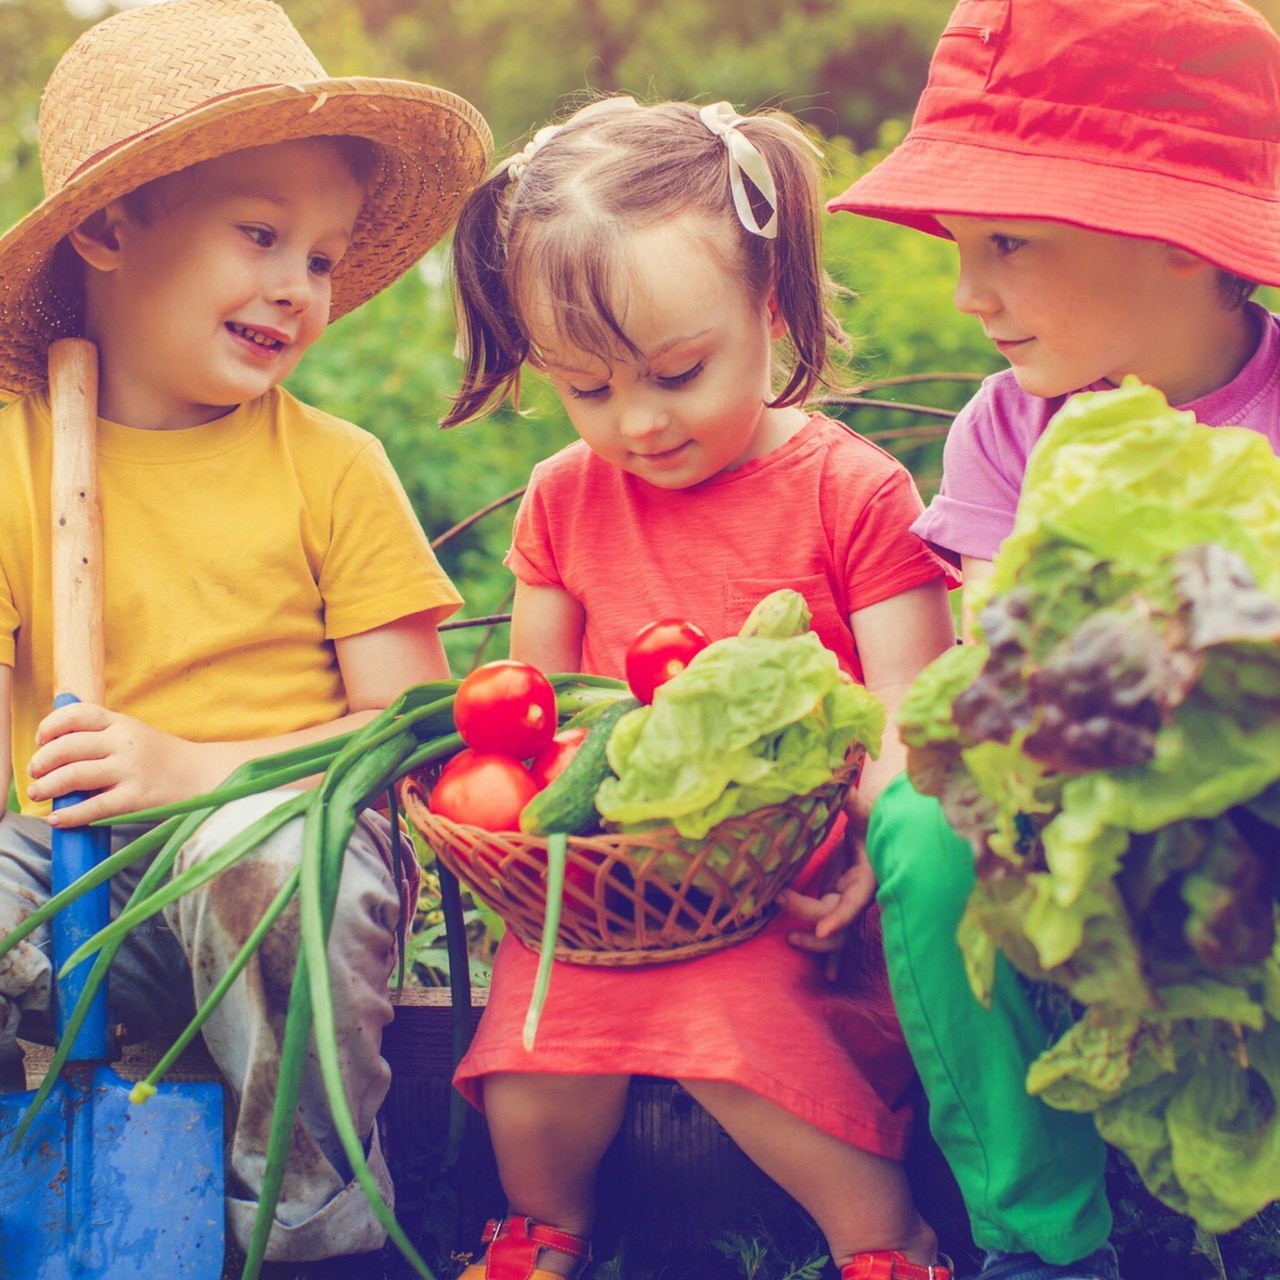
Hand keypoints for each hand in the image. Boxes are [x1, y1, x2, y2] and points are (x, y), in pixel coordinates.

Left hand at [27, 702, 211, 825]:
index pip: (78, 714)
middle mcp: (125, 743)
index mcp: (123, 723)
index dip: (51, 725)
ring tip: (39, 794)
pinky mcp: (136, 797)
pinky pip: (94, 806)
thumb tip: (57, 747)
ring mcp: (131, 769)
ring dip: (48, 787)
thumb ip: (104, 734)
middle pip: (68, 747)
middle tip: (35, 774)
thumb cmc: (164, 759)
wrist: (205, 775)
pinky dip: (70, 815)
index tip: (41, 739)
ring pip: (75, 775)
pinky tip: (58, 819)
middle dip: (42, 762)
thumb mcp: (136, 734)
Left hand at [782, 789, 877, 980]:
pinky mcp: (840, 904)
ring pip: (838, 936)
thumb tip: (842, 788)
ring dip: (818, 944)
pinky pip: (838, 936)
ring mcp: (849, 903)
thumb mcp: (867, 814)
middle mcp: (860, 896)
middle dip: (809, 916)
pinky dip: (833, 956)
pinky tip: (831, 977)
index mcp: (868, 878)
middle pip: (836, 917)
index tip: (822, 927)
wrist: (886, 834)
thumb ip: (854, 805)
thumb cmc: (876, 822)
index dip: (839, 916)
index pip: (854, 902)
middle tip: (780, 898)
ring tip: (791, 940)